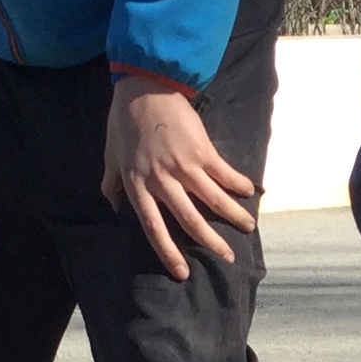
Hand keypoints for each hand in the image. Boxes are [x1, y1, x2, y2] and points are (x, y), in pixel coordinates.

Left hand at [103, 77, 256, 278]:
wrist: (144, 89)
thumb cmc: (124, 123)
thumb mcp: (111, 158)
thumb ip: (112, 185)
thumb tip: (115, 208)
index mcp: (139, 187)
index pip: (154, 229)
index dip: (169, 253)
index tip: (183, 272)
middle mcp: (162, 181)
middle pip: (190, 220)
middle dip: (211, 242)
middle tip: (227, 257)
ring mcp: (184, 166)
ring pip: (213, 200)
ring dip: (234, 216)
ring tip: (248, 227)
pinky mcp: (202, 150)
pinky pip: (224, 173)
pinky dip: (238, 184)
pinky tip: (249, 193)